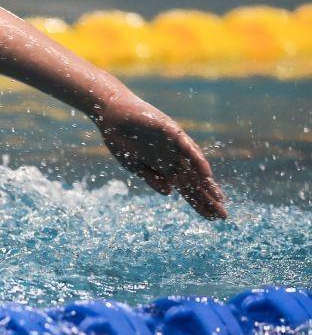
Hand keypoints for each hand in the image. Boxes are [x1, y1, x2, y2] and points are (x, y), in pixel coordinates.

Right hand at [94, 96, 226, 218]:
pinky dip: (197, 161)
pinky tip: (206, 174)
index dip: (199, 203)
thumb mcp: (134, 166)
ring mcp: (174, 145)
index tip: (210, 218)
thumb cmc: (121, 139)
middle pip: (195, 182)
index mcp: (165, 167)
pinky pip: (188, 148)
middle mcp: (174, 158)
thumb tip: (169, 192)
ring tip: (218, 199)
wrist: (112, 115)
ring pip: (195, 168)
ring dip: (207, 183)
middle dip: (208, 199)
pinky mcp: (171, 132)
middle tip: (222, 216)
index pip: (187, 189)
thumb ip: (151, 178)